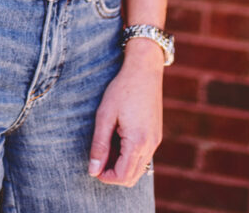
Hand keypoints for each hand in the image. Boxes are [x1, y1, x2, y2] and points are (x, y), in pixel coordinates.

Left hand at [88, 44, 163, 186]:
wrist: (144, 71)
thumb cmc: (121, 90)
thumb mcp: (104, 116)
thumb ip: (99, 145)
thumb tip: (93, 170)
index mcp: (137, 142)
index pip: (123, 175)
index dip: (105, 176)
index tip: (92, 166)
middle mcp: (151, 146)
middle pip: (132, 177)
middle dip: (113, 174)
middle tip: (97, 158)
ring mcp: (156, 141)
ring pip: (139, 168)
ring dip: (122, 165)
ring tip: (106, 146)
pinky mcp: (156, 135)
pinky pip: (144, 156)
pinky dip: (130, 156)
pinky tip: (117, 138)